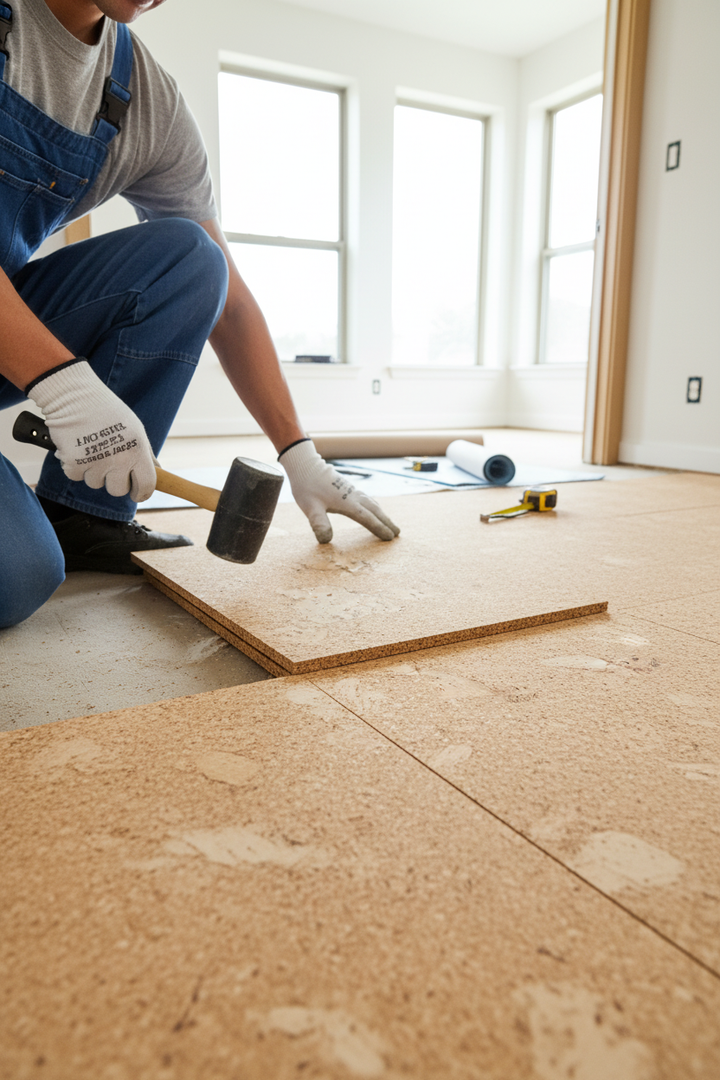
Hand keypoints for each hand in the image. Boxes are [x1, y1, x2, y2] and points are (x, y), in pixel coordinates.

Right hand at [27, 359, 156, 501]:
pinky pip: (76, 476)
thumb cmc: (106, 410)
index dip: (141, 493)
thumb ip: (145, 452)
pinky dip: (74, 465)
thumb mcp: (134, 428)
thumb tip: (157, 470)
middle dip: (112, 481)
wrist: (74, 395)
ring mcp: (97, 462)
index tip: (135, 493)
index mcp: (138, 450)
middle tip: (107, 464)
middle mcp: (120, 459)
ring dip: (92, 471)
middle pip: (118, 490)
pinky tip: (76, 447)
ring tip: (91, 448)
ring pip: (95, 483)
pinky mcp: (74, 463)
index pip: (147, 485)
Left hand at [280, 439, 399, 543]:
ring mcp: (351, 491)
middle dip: (387, 522)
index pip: (367, 518)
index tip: (390, 538)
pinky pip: (367, 499)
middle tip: (398, 533)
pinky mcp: (347, 487)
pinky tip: (373, 508)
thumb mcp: (309, 508)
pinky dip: (374, 506)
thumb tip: (326, 540)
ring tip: (390, 523)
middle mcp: (353, 496)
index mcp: (347, 503)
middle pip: (375, 510)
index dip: (379, 528)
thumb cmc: (306, 487)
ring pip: (372, 503)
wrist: (304, 465)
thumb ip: (319, 523)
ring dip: (382, 514)